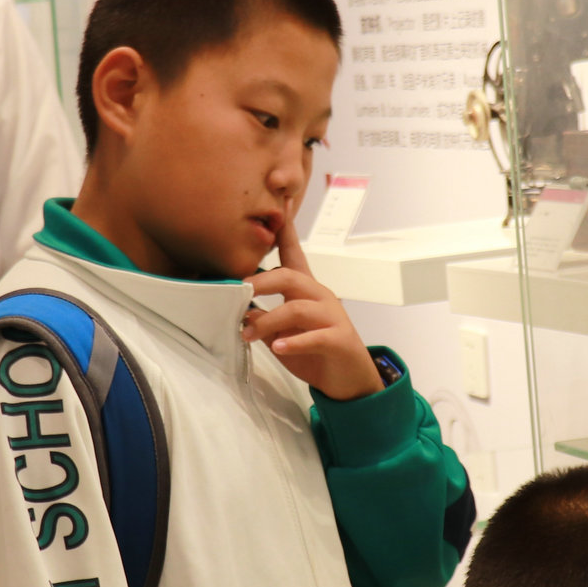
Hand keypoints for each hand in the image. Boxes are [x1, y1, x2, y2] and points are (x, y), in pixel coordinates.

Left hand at [242, 210, 382, 400]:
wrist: (349, 379)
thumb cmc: (314, 352)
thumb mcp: (282, 335)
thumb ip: (264, 320)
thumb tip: (241, 312)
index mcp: (307, 290)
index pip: (294, 254)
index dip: (285, 232)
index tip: (278, 207)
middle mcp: (321, 297)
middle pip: (290, 277)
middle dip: (261, 282)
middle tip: (238, 293)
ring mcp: (332, 317)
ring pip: (297, 308)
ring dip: (268, 320)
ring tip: (248, 334)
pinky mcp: (339, 339)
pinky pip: (315, 336)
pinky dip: (294, 341)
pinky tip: (278, 347)